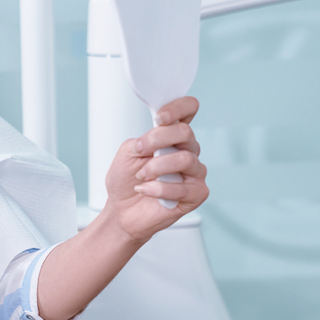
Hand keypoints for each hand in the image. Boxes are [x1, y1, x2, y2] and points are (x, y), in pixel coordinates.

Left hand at [103, 96, 208, 242]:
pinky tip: (145, 190)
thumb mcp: (128, 152)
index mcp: (172, 137)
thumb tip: (162, 138)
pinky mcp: (197, 194)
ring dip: (156, 167)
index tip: (159, 118)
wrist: (123, 212)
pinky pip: (183, 187)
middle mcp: (187, 151)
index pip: (188, 110)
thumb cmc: (127, 181)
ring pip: (185, 158)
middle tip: (140, 152)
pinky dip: (158, 189)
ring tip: (141, 177)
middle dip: (157, 140)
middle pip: (186, 133)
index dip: (178, 108)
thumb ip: (144, 139)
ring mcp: (195, 172)